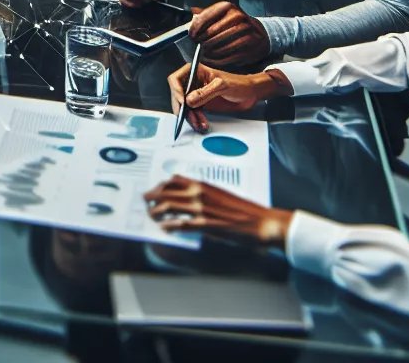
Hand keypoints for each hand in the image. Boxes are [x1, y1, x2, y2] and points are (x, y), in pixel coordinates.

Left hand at [144, 176, 293, 246]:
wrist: (262, 222)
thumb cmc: (244, 210)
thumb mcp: (221, 195)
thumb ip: (203, 194)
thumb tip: (186, 197)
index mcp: (204, 185)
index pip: (172, 180)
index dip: (159, 186)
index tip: (152, 191)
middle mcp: (200, 193)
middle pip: (165, 192)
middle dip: (151, 198)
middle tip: (146, 204)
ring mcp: (202, 208)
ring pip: (168, 207)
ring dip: (156, 212)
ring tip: (152, 217)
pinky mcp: (206, 224)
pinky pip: (180, 224)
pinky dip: (169, 226)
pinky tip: (164, 229)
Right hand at [166, 63, 285, 132]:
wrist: (250, 94)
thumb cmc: (239, 83)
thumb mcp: (222, 86)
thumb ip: (205, 93)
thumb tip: (189, 100)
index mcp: (196, 72)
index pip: (176, 79)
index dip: (176, 90)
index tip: (183, 102)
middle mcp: (193, 82)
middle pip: (178, 95)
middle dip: (182, 108)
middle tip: (187, 117)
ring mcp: (197, 93)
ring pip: (185, 107)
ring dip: (190, 117)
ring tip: (198, 123)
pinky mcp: (202, 103)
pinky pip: (193, 113)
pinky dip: (196, 120)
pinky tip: (202, 123)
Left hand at [189, 2, 271, 66]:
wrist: (259, 32)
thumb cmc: (235, 24)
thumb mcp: (222, 14)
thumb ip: (206, 15)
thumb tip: (191, 17)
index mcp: (227, 7)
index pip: (204, 18)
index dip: (194, 29)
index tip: (191, 36)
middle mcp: (237, 17)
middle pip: (211, 34)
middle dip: (201, 43)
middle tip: (197, 47)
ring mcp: (246, 31)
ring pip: (219, 46)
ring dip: (209, 53)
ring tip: (203, 55)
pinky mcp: (250, 46)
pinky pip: (229, 56)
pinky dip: (218, 61)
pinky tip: (212, 60)